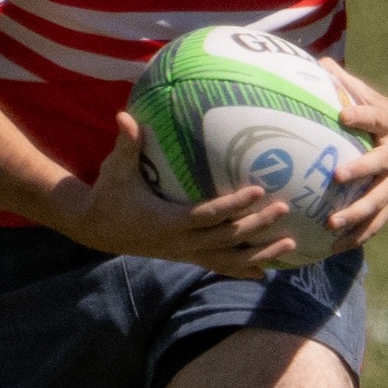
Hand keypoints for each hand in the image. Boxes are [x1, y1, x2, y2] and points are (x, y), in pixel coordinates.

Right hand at [55, 112, 298, 279]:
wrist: (96, 228)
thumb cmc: (108, 193)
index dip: (233, 206)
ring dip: (260, 254)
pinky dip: (243, 269)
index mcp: (166, 222)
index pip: (207, 215)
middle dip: (256, 226)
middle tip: (284, 208)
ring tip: (290, 243)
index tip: (258, 191)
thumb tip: (124, 116)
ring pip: (228, 260)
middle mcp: (179, 243)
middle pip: (226, 239)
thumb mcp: (115, 170)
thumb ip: (126, 144)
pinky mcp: (186, 257)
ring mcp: (184, 254)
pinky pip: (219, 266)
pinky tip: (266, 272)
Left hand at [321, 60, 387, 250]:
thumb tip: (319, 62)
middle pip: (381, 165)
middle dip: (360, 172)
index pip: (377, 116)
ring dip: (357, 215)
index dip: (362, 114)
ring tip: (331, 226)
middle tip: (337, 177)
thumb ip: (348, 84)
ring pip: (380, 201)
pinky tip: (335, 248)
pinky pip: (379, 222)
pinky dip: (359, 236)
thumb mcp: (376, 97)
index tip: (343, 114)